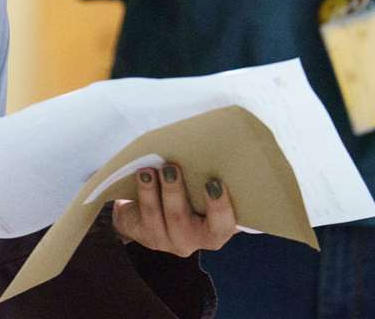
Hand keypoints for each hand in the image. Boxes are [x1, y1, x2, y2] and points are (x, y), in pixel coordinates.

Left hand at [110, 162, 235, 257]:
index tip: (213, 183)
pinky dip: (143, 193)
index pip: (223, 226)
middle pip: (185, 225)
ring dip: (152, 192)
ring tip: (148, 170)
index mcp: (217, 228)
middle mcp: (195, 238)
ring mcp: (169, 240)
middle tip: (170, 168)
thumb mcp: (203, 184)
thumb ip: (212, 173)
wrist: (158, 206)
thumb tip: (234, 134)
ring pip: (159, 219)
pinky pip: (143, 217)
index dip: (220, 208)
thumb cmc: (192, 190)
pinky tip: (141, 175)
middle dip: (175, 195)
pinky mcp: (147, 235)